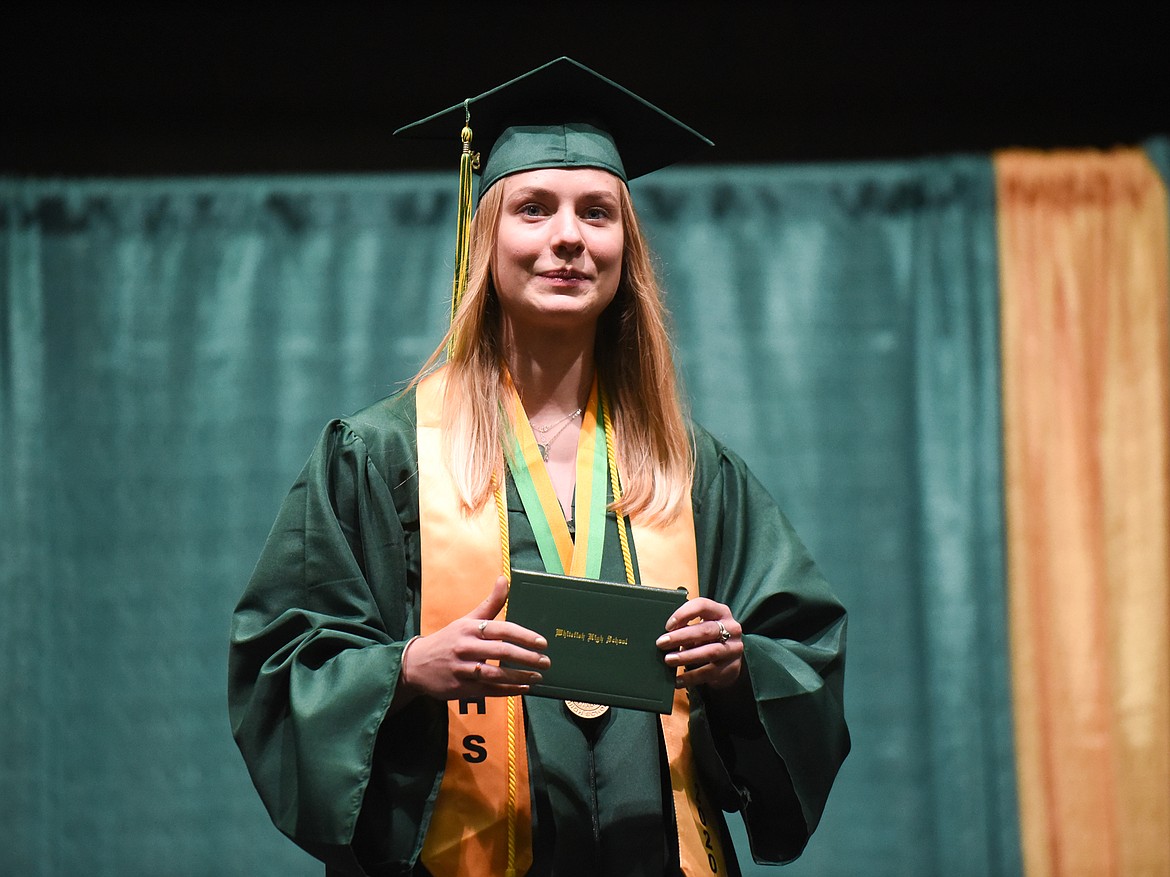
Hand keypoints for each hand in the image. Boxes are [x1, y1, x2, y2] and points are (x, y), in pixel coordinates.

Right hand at [399, 575, 549, 700]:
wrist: (416, 664)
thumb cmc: (448, 639)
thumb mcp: (467, 620)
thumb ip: (490, 603)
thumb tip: (504, 578)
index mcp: (469, 628)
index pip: (501, 630)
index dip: (524, 636)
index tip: (543, 643)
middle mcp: (465, 647)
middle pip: (501, 652)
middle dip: (527, 658)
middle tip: (546, 662)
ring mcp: (462, 669)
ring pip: (495, 675)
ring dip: (519, 677)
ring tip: (538, 677)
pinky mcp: (460, 688)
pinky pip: (488, 691)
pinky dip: (508, 690)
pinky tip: (523, 688)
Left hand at [656, 597, 743, 689]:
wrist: (730, 660)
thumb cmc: (709, 639)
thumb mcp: (702, 627)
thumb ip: (687, 626)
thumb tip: (664, 635)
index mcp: (721, 612)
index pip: (703, 606)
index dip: (684, 614)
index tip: (668, 625)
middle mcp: (731, 629)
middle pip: (705, 630)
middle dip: (680, 637)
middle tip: (661, 643)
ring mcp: (733, 649)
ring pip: (709, 652)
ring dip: (686, 656)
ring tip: (669, 660)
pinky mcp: (731, 667)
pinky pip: (709, 672)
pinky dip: (691, 677)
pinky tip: (678, 680)